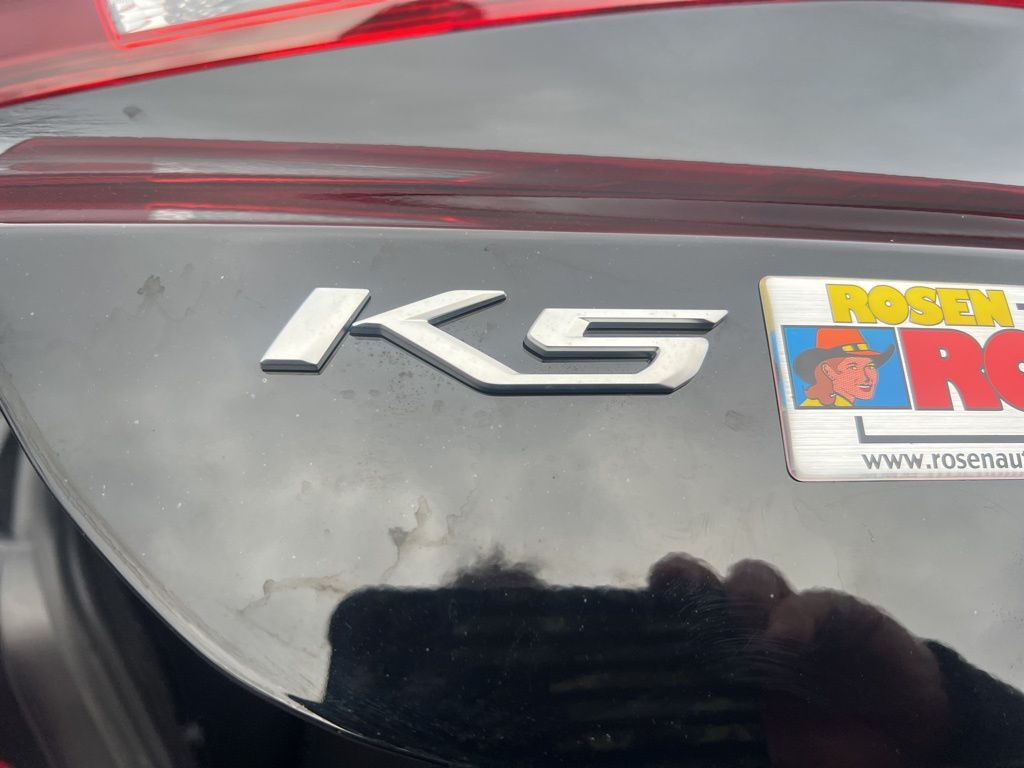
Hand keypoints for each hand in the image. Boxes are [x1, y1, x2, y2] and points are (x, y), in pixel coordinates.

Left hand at [649, 555, 951, 767]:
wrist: (907, 743)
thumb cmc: (823, 747)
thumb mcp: (765, 749)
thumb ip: (722, 734)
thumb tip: (669, 743)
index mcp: (726, 657)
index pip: (681, 619)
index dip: (659, 608)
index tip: (636, 612)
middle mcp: (751, 627)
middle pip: (708, 586)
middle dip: (687, 580)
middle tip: (674, 590)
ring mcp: (794, 615)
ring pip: (752, 580)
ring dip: (740, 596)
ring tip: (743, 630)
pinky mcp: (843, 614)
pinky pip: (817, 603)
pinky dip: (800, 614)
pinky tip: (789, 635)